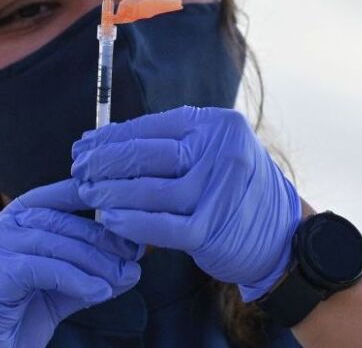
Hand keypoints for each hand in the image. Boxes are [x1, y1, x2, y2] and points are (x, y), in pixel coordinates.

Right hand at [0, 179, 143, 347]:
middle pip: (53, 222)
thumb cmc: (4, 332)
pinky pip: (41, 269)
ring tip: (123, 276)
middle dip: (98, 237)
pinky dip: (76, 279)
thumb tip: (129, 269)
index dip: (78, 196)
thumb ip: (80, 277)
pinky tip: (101, 291)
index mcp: (0, 230)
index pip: (43, 201)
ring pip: (50, 243)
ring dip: (94, 260)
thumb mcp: (49, 298)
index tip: (116, 201)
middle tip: (133, 254)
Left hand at [70, 106, 301, 300]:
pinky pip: (160, 226)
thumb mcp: (212, 155)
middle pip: (146, 154)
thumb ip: (170, 147)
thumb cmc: (234, 193)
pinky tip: (110, 219)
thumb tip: (105, 144)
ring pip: (149, 189)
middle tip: (78, 170)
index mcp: (217, 125)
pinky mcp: (213, 229)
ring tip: (88, 193)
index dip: (111, 138)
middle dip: (104, 162)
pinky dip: (131, 223)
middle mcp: (221, 151)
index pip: (151, 127)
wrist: (282, 237)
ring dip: (111, 192)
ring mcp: (219, 190)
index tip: (83, 147)